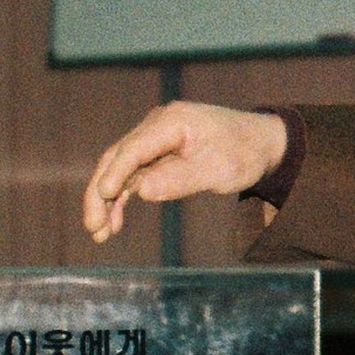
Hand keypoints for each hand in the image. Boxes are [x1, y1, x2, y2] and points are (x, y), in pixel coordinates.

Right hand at [80, 101, 287, 242]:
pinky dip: (121, 197)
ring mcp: (154, 139)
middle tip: (93, 226)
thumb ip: (180, 179)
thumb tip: (142, 190)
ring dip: (106, 199)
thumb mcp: (218, 170)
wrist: (261, 143)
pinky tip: (113, 222)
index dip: (116, 172)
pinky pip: (131, 175)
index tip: (103, 196)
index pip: (133, 148)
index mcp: (171, 122)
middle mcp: (156, 126)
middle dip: (100, 192)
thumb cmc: (243, 153)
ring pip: (119, 168)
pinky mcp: (156, 153)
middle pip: (117, 157)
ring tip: (99, 232)